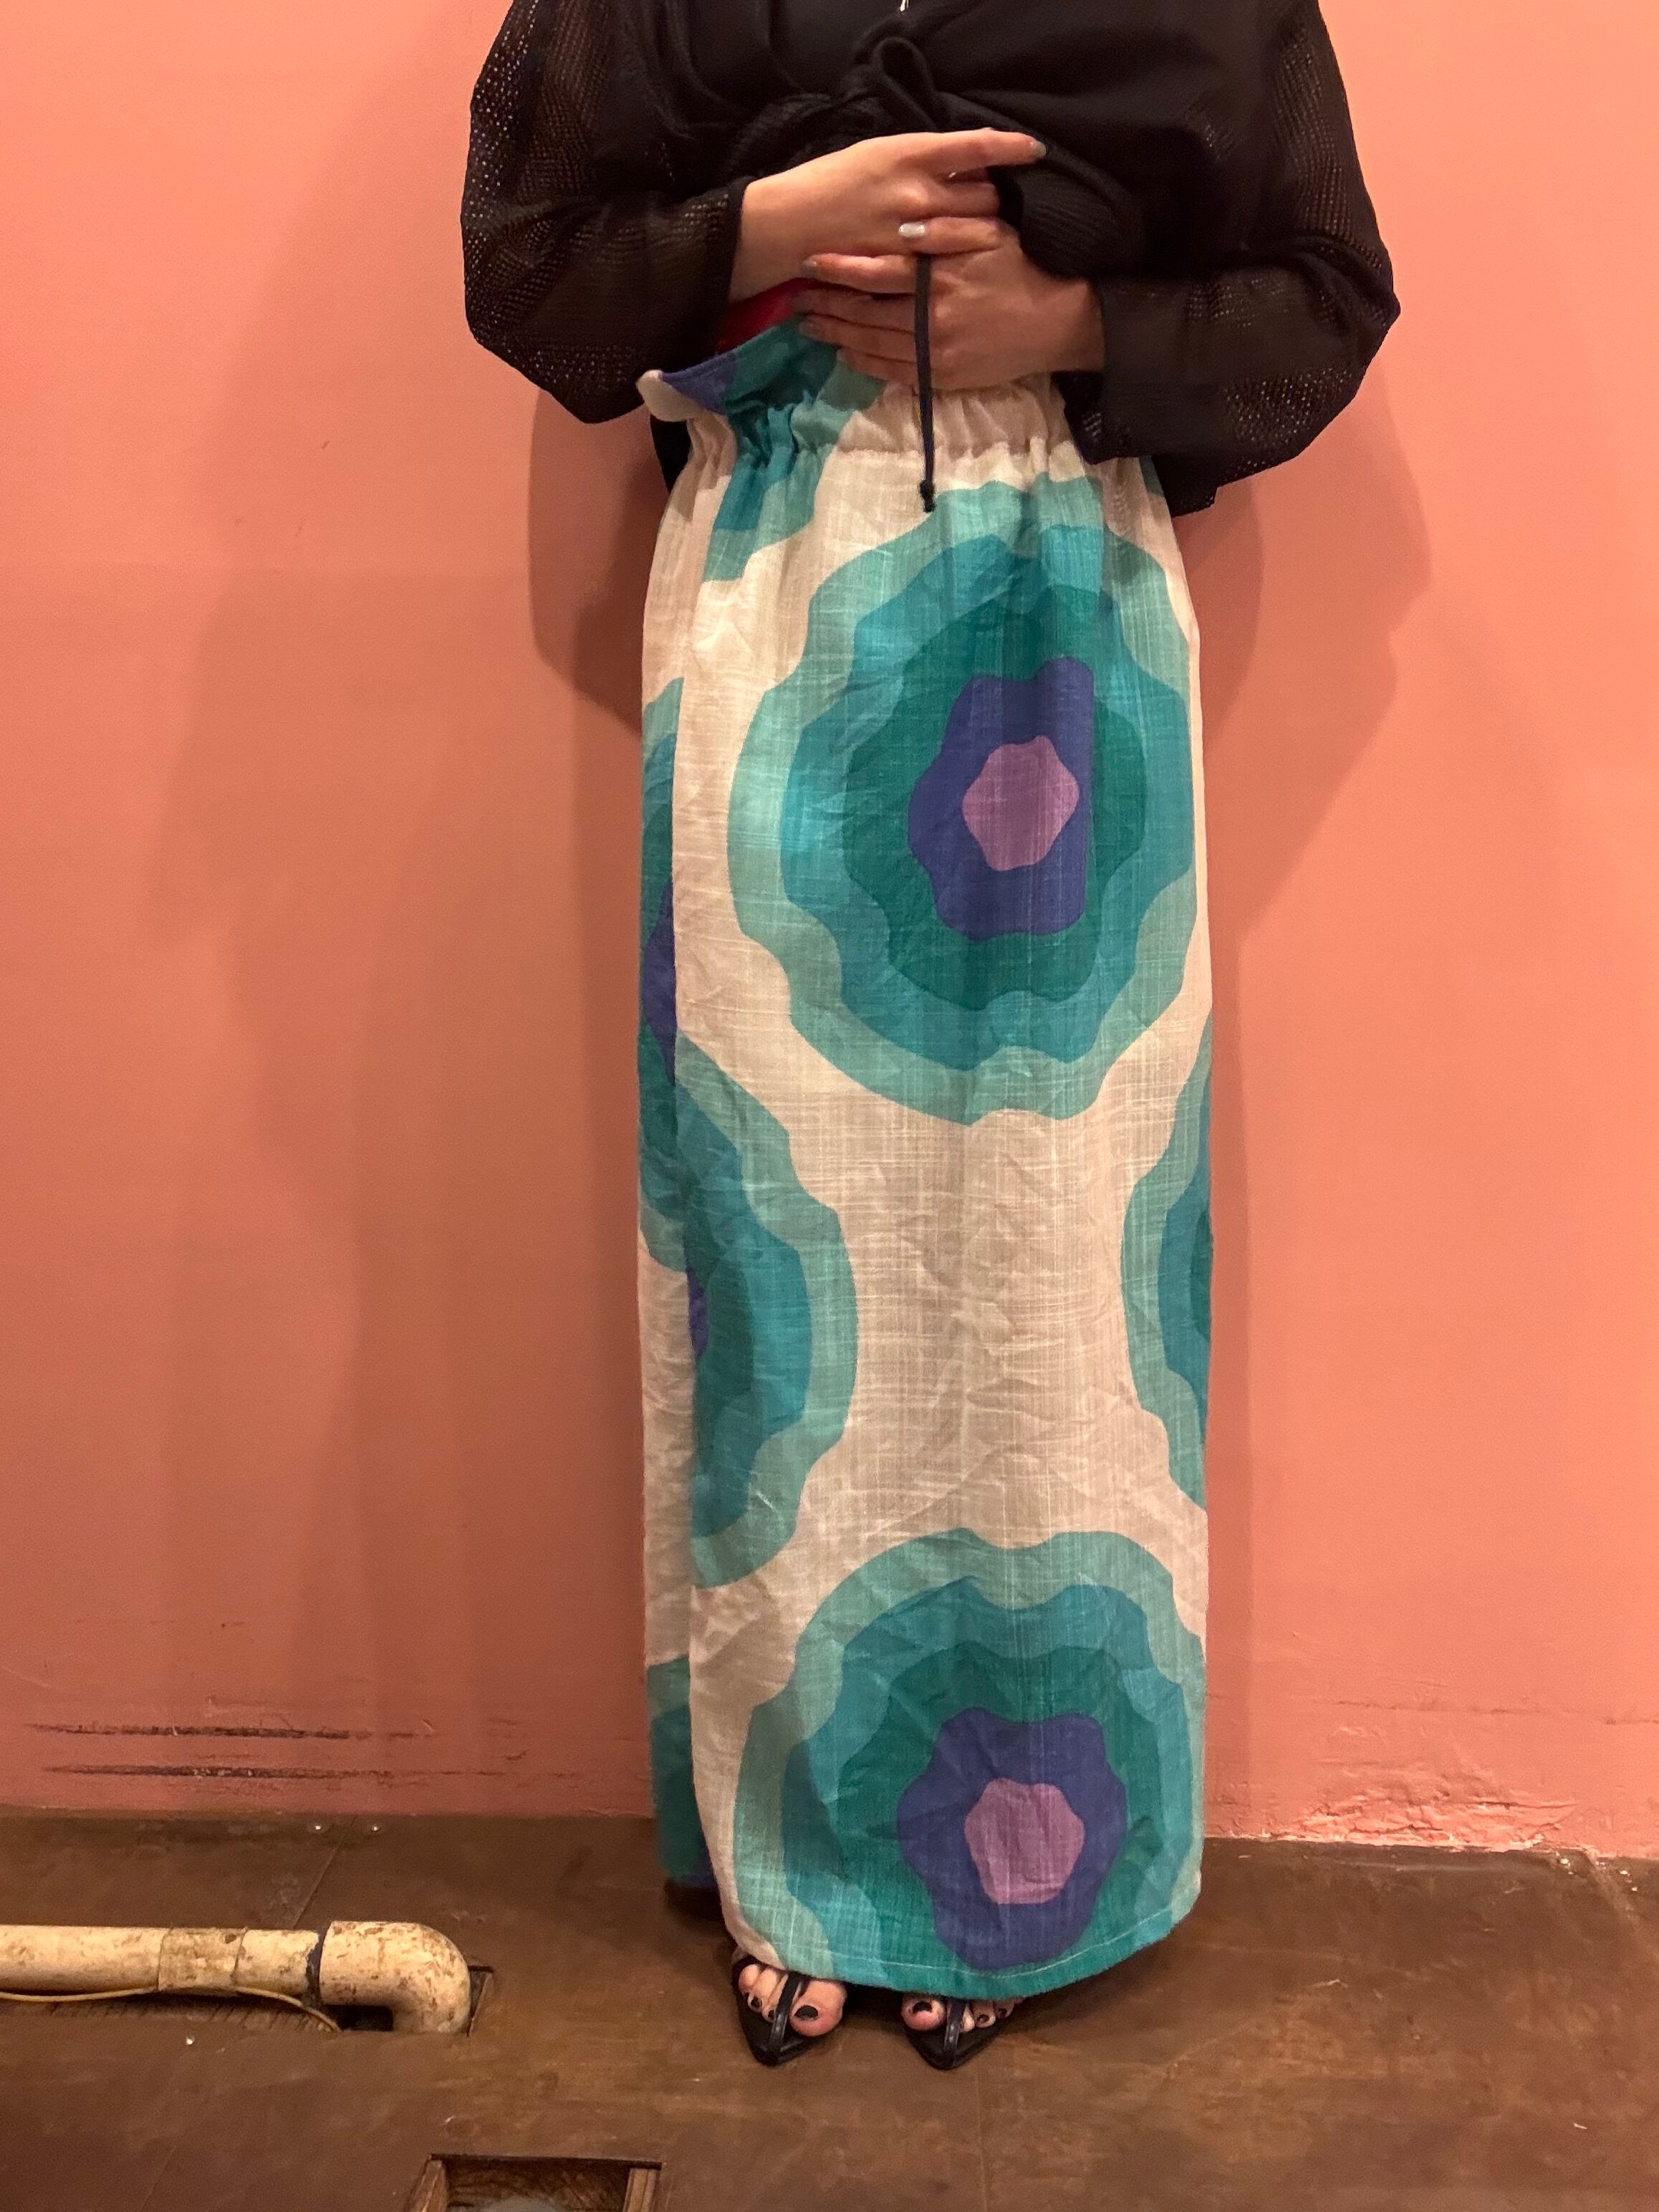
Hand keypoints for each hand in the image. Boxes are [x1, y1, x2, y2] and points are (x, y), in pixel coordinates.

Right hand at [729, 128, 1044, 300]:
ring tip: (983, 232)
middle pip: (985, 193)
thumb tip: (956, 158)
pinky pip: (950, 261)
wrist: (790, 225)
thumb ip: (919, 158)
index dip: (1011, 147)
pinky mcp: (907, 267)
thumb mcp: (878, 153)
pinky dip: (962, 257)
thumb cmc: (831, 182)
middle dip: (993, 196)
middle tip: (991, 199)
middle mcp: (919, 191)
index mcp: (910, 154)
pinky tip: (967, 258)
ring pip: (974, 229)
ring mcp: (915, 233)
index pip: (977, 146)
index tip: (1033, 150)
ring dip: (984, 229)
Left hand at [794, 227, 1104, 386]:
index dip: (840, 268)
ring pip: (874, 345)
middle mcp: (930, 317)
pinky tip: (847, 355)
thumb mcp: (990, 233)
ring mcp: (935, 351)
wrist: (1058, 322)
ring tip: (811, 327)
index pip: (876, 271)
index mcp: (939, 276)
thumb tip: (904, 228)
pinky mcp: (943, 376)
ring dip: (839, 336)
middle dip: (828, 305)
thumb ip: (946, 229)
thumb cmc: (1023, 269)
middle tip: (796, 300)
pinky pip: (894, 373)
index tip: (809, 262)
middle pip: (866, 311)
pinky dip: (866, 364)